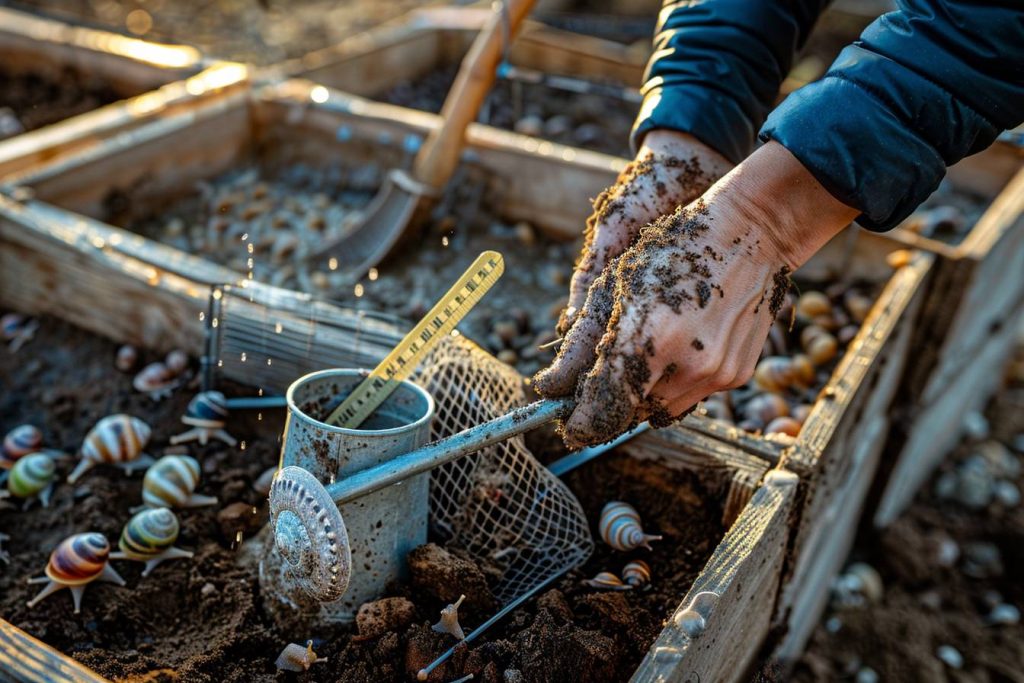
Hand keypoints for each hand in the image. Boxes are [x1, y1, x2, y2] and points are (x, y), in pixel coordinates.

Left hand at [535, 142, 858, 448]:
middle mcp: (686, 364)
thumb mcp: (616, 285)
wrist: (751, 235)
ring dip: (641, 398)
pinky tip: (673, 353)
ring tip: (637, 362)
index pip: (603, 407)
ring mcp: (716, 373)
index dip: (580, 423)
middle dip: (608, 407)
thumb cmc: (674, 251)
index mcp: (648, 338)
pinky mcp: (736, 376)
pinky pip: (691, 399)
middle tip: (594, 389)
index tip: (567, 426)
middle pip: (629, 416)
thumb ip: (582, 342)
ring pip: (660, 412)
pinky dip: (673, 386)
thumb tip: (550, 388)